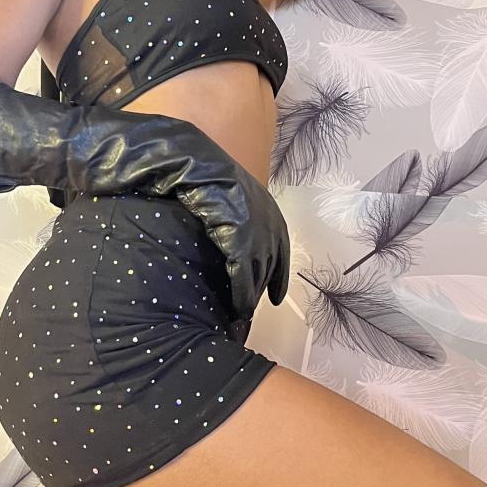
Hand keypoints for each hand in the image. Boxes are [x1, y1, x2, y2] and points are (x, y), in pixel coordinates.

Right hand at [177, 169, 289, 324]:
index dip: (277, 280)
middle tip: (249, 308)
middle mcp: (272, 232)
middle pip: (269, 271)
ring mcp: (259, 241)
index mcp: (274, 220)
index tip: (275, 298)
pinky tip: (237, 308)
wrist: (206, 172)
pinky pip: (243, 281)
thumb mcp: (239, 200)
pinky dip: (241, 297)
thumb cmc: (217, 182)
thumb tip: (238, 240)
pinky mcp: (242, 249)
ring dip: (250, 298)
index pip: (281, 258)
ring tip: (241, 313)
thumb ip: (245, 222)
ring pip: (258, 279)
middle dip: (260, 290)